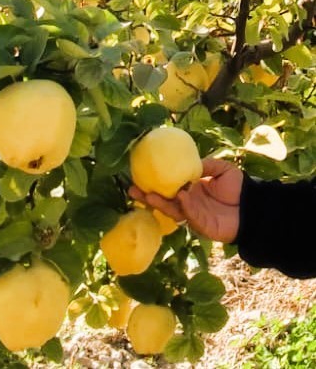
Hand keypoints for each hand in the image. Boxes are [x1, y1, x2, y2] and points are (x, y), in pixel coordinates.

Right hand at [128, 158, 243, 242]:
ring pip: (172, 210)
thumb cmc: (239, 188)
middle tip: (132, 190)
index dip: (154, 183)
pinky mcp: (202, 225)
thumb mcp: (222, 169)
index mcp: (190, 190)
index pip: (168, 186)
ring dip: (160, 203)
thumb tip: (189, 161)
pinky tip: (180, 196)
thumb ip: (205, 165)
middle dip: (147, 196)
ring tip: (147, 195)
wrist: (254, 207)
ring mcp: (193, 215)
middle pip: (163, 200)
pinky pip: (191, 215)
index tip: (139, 176)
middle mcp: (187, 203)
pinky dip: (185, 206)